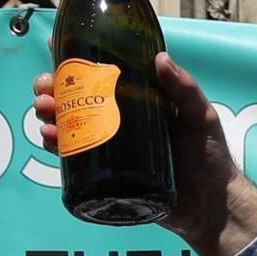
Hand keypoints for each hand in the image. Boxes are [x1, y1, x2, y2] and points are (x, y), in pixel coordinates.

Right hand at [31, 51, 256, 255]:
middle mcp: (120, 122)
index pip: (102, 76)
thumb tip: (160, 58)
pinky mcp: (106, 176)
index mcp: (139, 102)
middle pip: (76, 99)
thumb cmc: (211, 158)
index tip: (55, 48)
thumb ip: (185, 89)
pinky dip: (57, 145)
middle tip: (45, 87)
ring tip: (44, 111)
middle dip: (53, 89)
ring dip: (49, 114)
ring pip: (70, 125)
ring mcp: (112, 149)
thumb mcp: (200, 117)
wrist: (212, 207)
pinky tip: (50, 138)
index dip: (76, 63)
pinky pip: (74, 158)